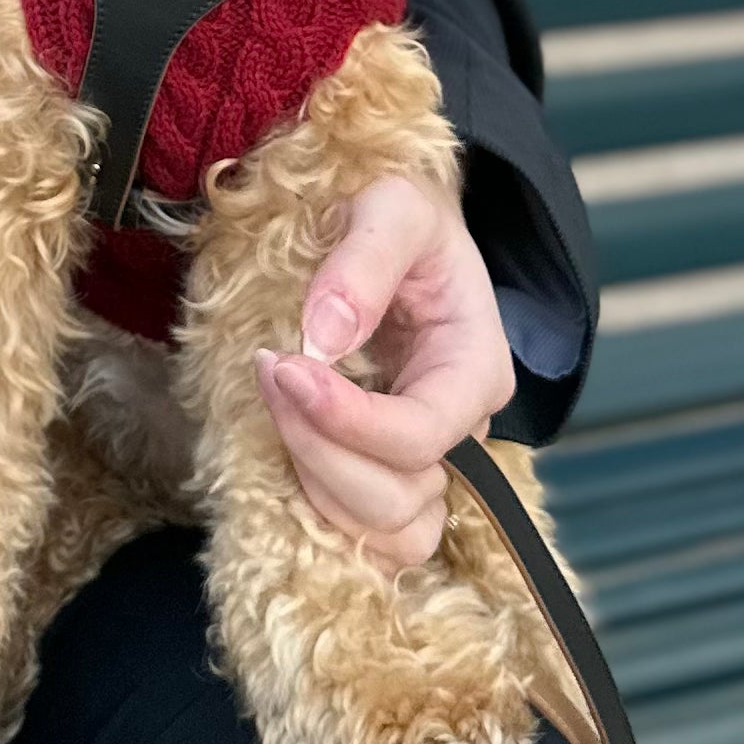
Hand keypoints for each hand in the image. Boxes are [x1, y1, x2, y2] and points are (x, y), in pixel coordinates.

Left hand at [254, 175, 515, 569]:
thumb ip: (365, 259)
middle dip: (321, 450)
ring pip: (388, 533)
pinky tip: (284, 447)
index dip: (347, 420)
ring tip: (275, 406)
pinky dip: (321, 510)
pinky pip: (369, 536)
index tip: (284, 367)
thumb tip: (323, 336)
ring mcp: (428, 462)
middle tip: (269, 372)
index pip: (420, 435)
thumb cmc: (403, 217)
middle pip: (400, 498)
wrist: (401, 234)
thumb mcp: (393, 206)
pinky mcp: (390, 473)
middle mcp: (459, 430)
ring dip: (317, 486)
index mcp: (475, 368)